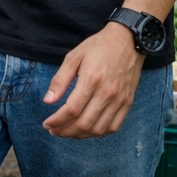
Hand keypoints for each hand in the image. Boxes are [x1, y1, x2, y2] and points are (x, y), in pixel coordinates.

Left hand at [42, 23, 144, 138]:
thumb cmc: (98, 47)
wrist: (129, 41)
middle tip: (54, 131)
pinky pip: (114, 126)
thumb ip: (60, 80)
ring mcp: (119, 100)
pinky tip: (88, 130)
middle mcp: (107, 93)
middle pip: (85, 123)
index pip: (72, 109)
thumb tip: (47, 101)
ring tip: (68, 132)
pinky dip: (99, 133)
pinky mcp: (127, 103)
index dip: (57, 121)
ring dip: (81, 135)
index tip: (47, 124)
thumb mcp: (73, 57)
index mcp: (91, 80)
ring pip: (99, 129)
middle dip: (66, 131)